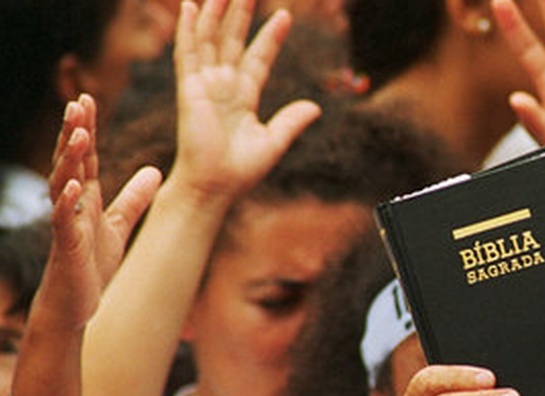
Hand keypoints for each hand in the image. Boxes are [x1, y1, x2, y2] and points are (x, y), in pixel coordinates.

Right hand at [41, 94, 159, 331]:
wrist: (76, 304)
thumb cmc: (92, 265)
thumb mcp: (119, 226)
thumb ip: (134, 198)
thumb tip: (155, 171)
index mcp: (85, 197)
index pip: (86, 156)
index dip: (87, 128)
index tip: (88, 98)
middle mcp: (72, 204)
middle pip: (71, 161)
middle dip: (73, 132)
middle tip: (77, 102)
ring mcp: (66, 223)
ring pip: (63, 183)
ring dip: (70, 159)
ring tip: (77, 134)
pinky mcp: (65, 245)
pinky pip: (62, 220)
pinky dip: (67, 202)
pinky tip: (74, 185)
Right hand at [168, 0, 320, 203]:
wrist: (215, 187)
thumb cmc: (240, 170)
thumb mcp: (274, 142)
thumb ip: (292, 121)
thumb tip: (315, 107)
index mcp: (244, 97)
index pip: (259, 59)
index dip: (271, 38)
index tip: (285, 16)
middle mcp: (223, 86)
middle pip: (233, 41)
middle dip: (241, 15)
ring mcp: (205, 85)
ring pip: (210, 40)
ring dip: (216, 14)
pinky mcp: (190, 89)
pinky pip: (188, 53)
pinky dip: (188, 29)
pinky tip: (190, 6)